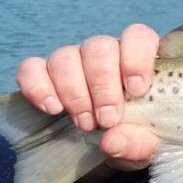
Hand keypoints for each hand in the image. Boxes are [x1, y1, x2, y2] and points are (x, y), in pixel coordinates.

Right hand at [15, 23, 161, 171]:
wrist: (113, 146)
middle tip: (107, 120)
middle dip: (102, 86)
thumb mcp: (150, 144)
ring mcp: (74, 60)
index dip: (135, 58)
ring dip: (74, 93)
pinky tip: (52, 109)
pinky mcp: (44, 74)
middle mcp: (106, 52)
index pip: (137, 36)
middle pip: (98, 47)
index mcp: (139, 57)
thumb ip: (138, 141)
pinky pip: (31, 68)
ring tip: (85, 124)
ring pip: (65, 57)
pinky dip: (38, 87)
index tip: (137, 90)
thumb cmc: (140, 135)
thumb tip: (110, 140)